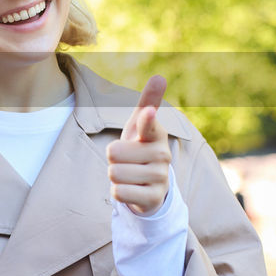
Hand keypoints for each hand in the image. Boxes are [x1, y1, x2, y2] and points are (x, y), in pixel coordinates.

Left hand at [106, 75, 171, 215]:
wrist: (152, 185)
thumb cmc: (141, 148)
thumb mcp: (140, 125)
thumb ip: (148, 102)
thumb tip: (159, 77)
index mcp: (157, 134)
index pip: (150, 124)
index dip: (146, 119)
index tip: (148, 113)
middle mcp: (163, 155)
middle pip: (113, 153)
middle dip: (113, 159)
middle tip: (127, 161)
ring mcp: (160, 178)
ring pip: (114, 173)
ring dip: (115, 175)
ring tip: (129, 174)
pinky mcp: (153, 198)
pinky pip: (118, 193)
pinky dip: (118, 192)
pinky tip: (131, 189)